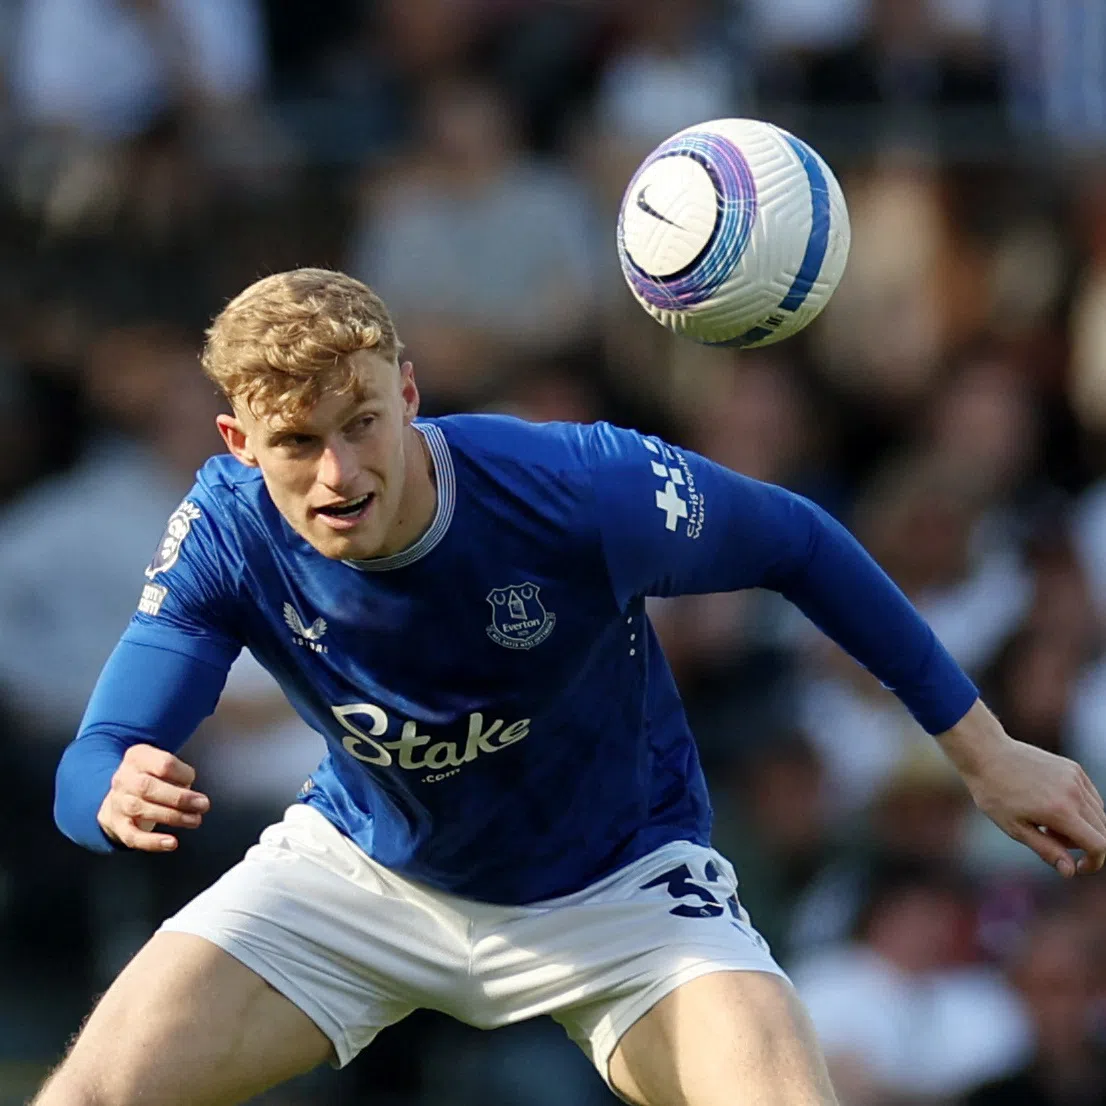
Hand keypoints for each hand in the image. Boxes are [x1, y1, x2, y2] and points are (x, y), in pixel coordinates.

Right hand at [97, 744, 209, 851]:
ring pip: (142, 810)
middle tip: (203, 805)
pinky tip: (171, 843)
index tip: (192, 780)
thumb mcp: (162, 764)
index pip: (163, 764)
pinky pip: (132, 836)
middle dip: (180, 798)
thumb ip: (178, 774)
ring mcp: (117, 802)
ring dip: (173, 817)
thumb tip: (193, 796)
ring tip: (195, 820)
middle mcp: (123, 778)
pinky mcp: (117, 825)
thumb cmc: (152, 777)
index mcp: (137, 757)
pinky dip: (153, 842)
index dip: (183, 774)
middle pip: (148, 787)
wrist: (119, 795)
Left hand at [939, 701, 1105, 876]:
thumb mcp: (1015, 828)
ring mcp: (1076, 777)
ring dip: (1082, 826)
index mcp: (1060, 811)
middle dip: (1083, 844)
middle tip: (1050, 836)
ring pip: (1098, 814)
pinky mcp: (1073, 768)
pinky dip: (1081, 808)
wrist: (987, 753)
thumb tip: (1071, 871)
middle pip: (1101, 831)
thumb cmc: (994, 793)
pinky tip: (1052, 805)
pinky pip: (1091, 797)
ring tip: (1047, 820)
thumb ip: (1046, 850)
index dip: (1094, 862)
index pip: (1099, 845)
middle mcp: (1074, 793)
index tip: (1078, 866)